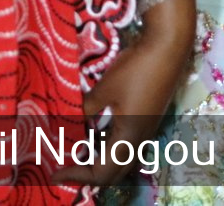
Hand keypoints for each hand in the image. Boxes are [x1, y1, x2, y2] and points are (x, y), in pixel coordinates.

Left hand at [54, 16, 192, 184]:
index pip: (102, 172)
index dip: (78, 176)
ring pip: (122, 160)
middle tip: (65, 167)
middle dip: (89, 175)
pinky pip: (126, 145)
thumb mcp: (105, 89)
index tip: (56, 173)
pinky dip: (107, 148)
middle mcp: (139, 140)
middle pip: (114, 173)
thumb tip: (65, 122)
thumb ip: (85, 109)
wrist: (167, 48)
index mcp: (129, 137)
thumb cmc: (136, 69)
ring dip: (99, 163)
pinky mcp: (147, 119)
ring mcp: (145, 130)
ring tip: (76, 154)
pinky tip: (93, 135)